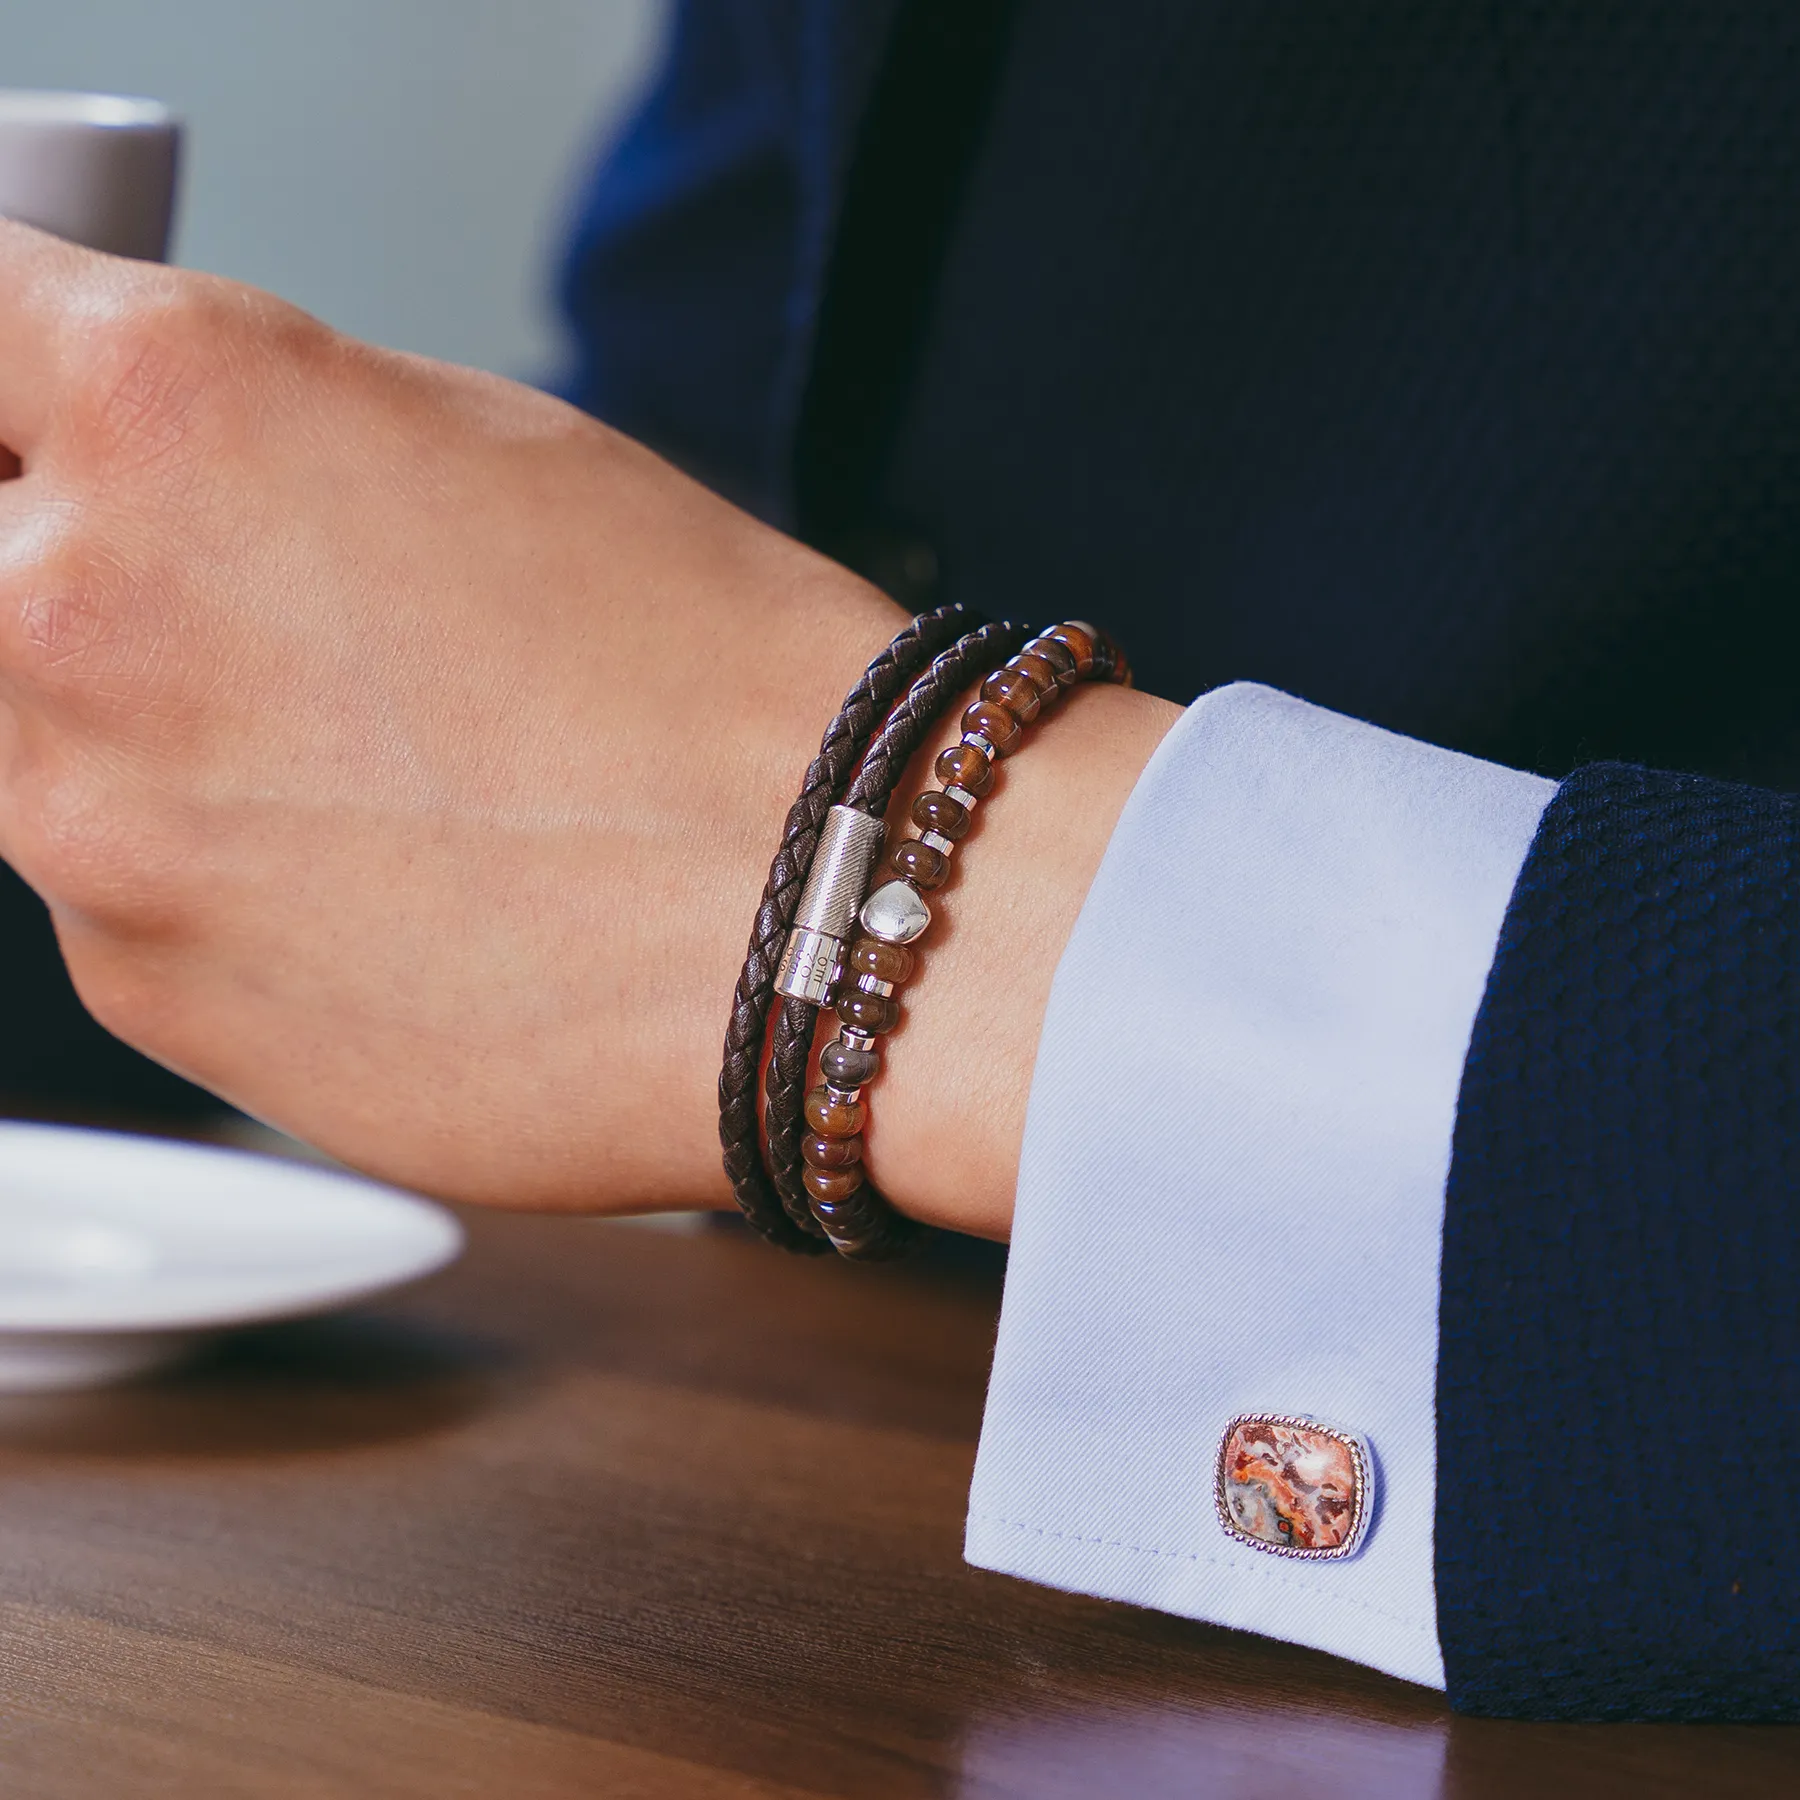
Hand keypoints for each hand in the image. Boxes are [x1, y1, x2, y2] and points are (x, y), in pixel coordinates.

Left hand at [0, 224, 1176, 1229]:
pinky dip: (221, 891)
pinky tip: (392, 894)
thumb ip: (257, 445)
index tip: (36, 425)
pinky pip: (127, 908)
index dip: (16, 390)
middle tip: (241, 626)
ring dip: (148, 745)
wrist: (820, 912)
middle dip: (72, 577)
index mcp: (170, 412)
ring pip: (36, 754)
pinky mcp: (148, 998)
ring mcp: (92, 835)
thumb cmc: (707, 675)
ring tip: (362, 780)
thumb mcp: (476, 450)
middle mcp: (75, 616)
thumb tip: (160, 483)